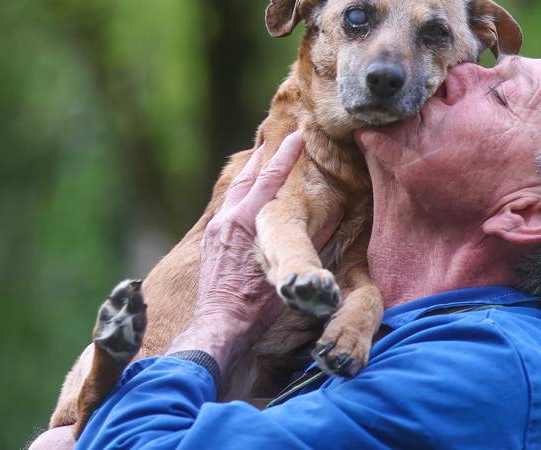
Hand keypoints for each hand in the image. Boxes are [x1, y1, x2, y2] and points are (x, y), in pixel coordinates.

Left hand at [167, 132, 304, 378]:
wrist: (220, 324)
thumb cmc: (255, 305)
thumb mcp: (286, 269)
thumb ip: (307, 240)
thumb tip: (331, 218)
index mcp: (246, 221)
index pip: (270, 178)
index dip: (286, 155)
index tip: (297, 135)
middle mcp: (227, 219)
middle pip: (246, 178)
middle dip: (262, 157)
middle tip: (275, 139)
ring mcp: (215, 231)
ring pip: (233, 192)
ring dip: (248, 175)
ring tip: (260, 163)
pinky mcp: (210, 242)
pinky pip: (225, 209)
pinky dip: (238, 196)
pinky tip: (245, 201)